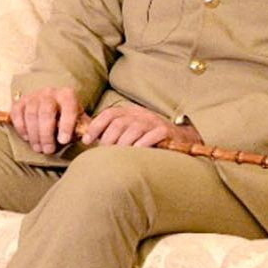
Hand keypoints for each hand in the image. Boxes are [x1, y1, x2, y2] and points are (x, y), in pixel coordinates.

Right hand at [9, 88, 82, 155]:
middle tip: (48, 150)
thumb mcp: (80, 120)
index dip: (66, 124)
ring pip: (31, 114)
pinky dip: (21, 127)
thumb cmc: (68, 117)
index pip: (68, 108)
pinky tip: (27, 138)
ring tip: (38, 148)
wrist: (53, 104)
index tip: (63, 141)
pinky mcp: (21, 101)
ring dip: (34, 134)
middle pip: (46, 112)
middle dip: (46, 134)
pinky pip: (17, 113)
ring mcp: (34, 96)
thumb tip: (91, 139)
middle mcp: (50, 92)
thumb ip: (85, 128)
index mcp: (67, 95)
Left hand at [79, 104, 202, 148]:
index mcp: (128, 112)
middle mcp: (139, 114)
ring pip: (132, 131)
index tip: (86, 140)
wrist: (181, 137)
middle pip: (118, 124)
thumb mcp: (129, 129)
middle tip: (105, 151)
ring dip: (122, 145)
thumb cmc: (148, 136)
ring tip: (118, 155)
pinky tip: (135, 153)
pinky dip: (141, 145)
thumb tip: (87, 139)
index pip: (108, 114)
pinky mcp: (165, 131)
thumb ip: (112, 131)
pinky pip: (150, 137)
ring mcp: (153, 122)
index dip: (95, 126)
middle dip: (108, 139)